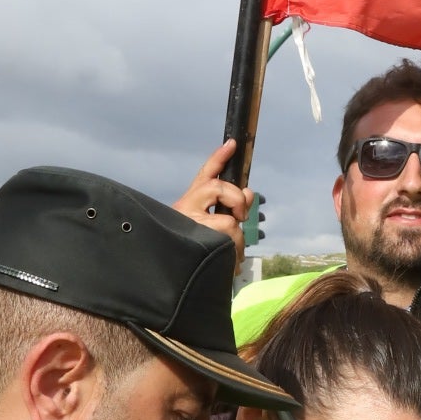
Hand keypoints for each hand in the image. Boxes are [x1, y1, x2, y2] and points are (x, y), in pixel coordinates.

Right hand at [171, 140, 253, 268]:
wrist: (172, 277)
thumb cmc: (193, 250)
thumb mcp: (212, 225)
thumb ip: (229, 208)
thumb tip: (248, 194)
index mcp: (189, 201)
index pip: (204, 174)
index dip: (218, 157)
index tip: (232, 143)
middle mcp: (185, 207)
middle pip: (217, 187)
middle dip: (237, 200)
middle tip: (241, 217)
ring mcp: (189, 224)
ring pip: (227, 221)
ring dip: (238, 240)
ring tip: (233, 254)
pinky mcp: (197, 241)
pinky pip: (227, 241)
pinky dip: (234, 254)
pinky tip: (229, 265)